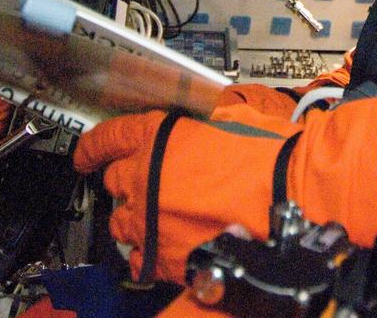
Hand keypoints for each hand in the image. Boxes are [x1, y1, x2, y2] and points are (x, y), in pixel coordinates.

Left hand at [74, 109, 297, 283]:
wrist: (291, 196)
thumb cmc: (268, 156)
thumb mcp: (229, 118)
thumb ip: (197, 126)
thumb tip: (198, 128)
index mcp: (155, 137)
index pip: (105, 139)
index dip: (91, 147)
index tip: (85, 155)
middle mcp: (142, 178)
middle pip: (113, 182)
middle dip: (129, 182)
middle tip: (150, 184)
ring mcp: (148, 220)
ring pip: (121, 222)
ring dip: (136, 217)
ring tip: (163, 216)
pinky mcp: (162, 257)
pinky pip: (138, 258)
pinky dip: (148, 252)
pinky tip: (167, 244)